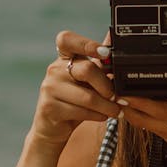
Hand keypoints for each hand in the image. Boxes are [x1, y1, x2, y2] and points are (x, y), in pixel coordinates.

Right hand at [28, 30, 120, 146]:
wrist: (53, 128)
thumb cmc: (74, 101)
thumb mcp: (88, 80)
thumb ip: (100, 62)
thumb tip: (113, 38)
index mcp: (64, 58)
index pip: (67, 39)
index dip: (87, 44)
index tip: (106, 53)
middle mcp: (54, 69)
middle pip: (87, 69)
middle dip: (107, 85)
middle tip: (117, 96)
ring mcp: (49, 88)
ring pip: (87, 97)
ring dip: (107, 106)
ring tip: (116, 110)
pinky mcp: (49, 107)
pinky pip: (81, 111)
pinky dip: (97, 115)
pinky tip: (102, 116)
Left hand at [119, 51, 166, 166]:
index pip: (153, 108)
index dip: (135, 98)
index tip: (120, 86)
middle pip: (136, 116)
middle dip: (122, 101)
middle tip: (111, 84)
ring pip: (140, 121)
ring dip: (129, 107)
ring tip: (120, 89)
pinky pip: (150, 124)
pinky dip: (142, 113)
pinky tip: (141, 101)